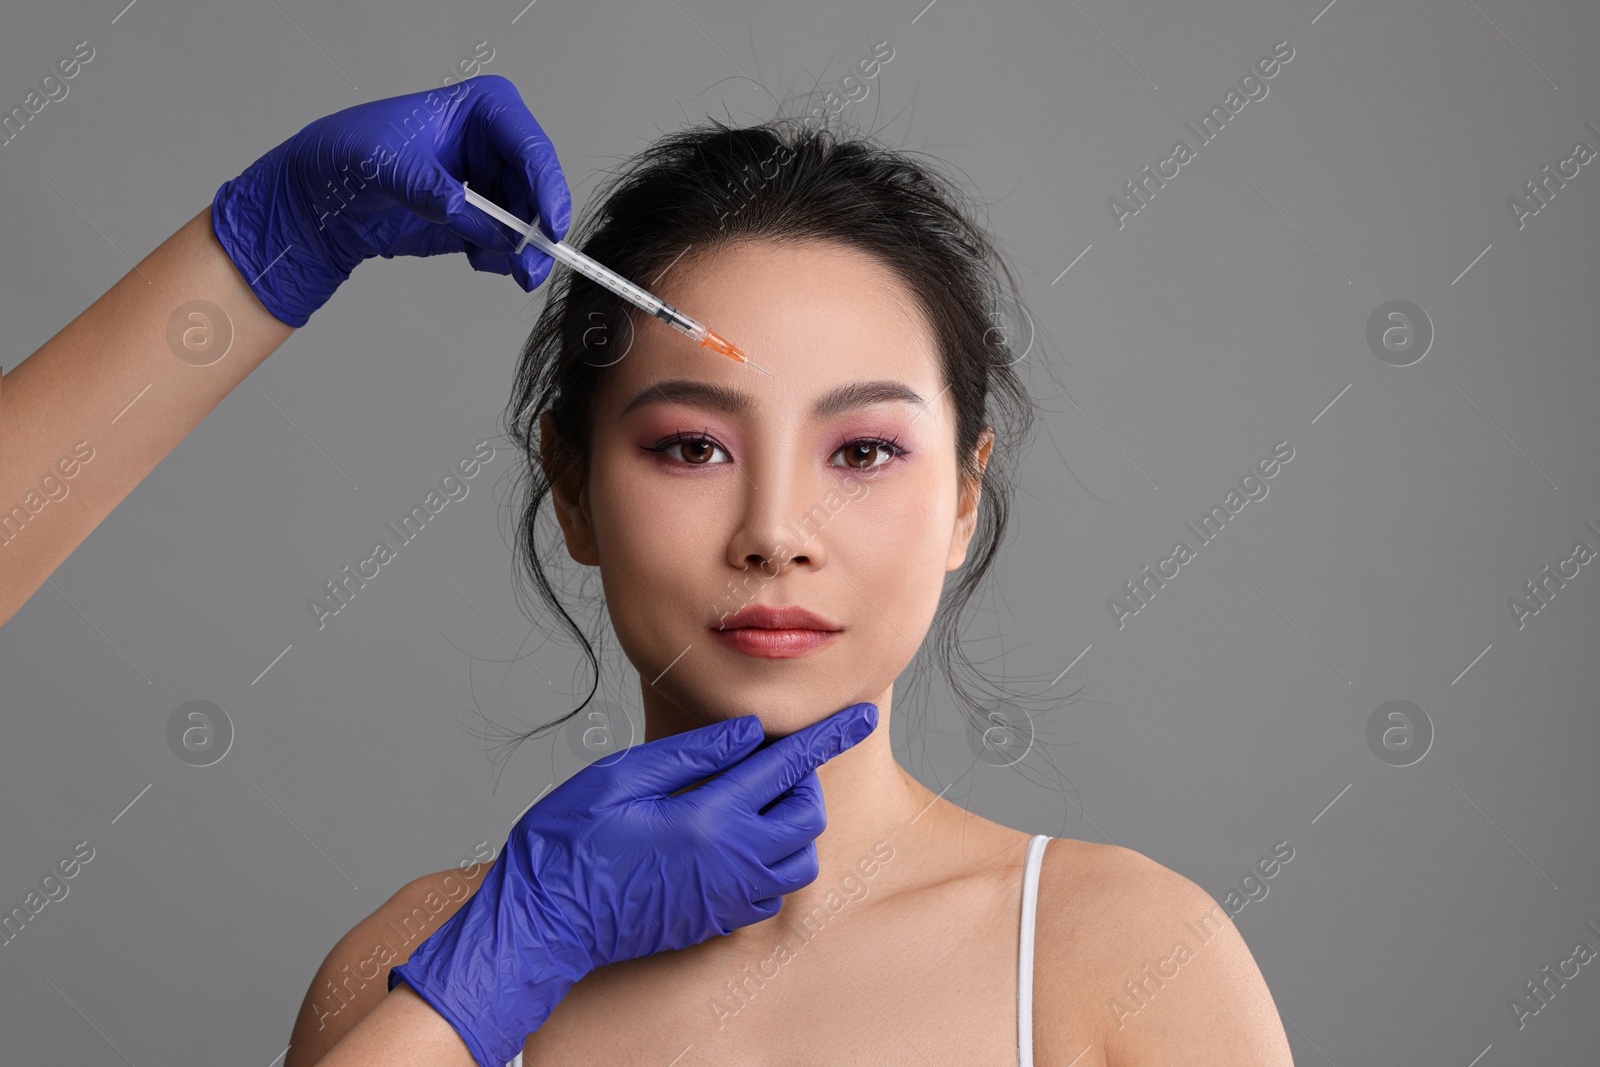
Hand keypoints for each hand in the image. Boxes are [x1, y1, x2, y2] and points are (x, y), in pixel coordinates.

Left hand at [211, 74, 569, 327]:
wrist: (321, 196)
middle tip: (531, 266)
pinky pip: (506, 243)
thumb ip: (430, 188)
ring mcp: (489, 184)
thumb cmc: (347, 154)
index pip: (528, 145)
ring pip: (528, 221)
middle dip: (538, 230)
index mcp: (481, 110)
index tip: (548, 226)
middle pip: (538, 189)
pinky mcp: (479, 219)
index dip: (546, 186)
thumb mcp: (385, 163)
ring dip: (522, 251)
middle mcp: (494, 145)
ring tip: (512, 271)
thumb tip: (468, 214)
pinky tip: (476, 258)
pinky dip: (499, 258)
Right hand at [387, 701, 878, 1066]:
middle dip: (797, 783)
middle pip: (806, 816)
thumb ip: (692, 753)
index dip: (831, 735)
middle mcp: (731, 863)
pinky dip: (766, 863)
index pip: (789, 765)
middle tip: (756, 767)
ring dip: (786, 827)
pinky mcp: (717, 922)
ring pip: (798, 860)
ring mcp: (727, 899)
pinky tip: (724, 845)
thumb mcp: (620, 778)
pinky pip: (771, 891)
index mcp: (709, 818)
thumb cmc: (568, 845)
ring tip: (741, 807)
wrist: (542, 924)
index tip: (863, 715)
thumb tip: (747, 732)